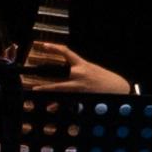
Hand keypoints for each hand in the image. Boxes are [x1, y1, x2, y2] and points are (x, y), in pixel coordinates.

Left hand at [18, 42, 132, 94]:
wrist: (120, 89)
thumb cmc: (107, 80)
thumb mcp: (93, 71)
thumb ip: (80, 72)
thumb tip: (69, 74)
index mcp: (83, 65)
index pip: (66, 52)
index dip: (53, 47)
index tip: (42, 45)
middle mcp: (79, 74)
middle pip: (58, 71)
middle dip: (44, 71)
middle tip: (31, 71)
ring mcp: (79, 86)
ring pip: (59, 87)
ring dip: (46, 88)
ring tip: (36, 90)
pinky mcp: (81, 96)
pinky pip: (66, 100)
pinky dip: (58, 104)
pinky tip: (50, 106)